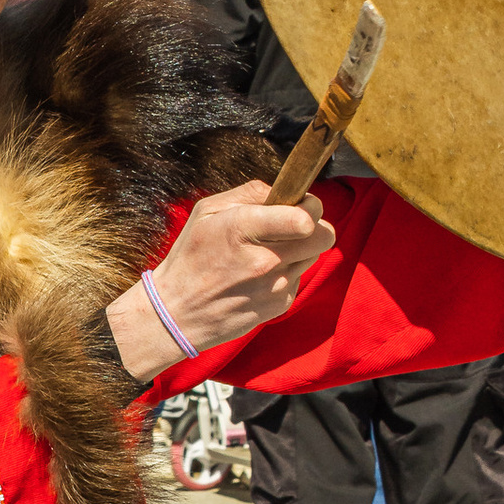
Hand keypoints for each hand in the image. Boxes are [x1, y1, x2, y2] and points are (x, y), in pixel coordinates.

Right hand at [107, 179, 333, 381]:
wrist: (179, 312)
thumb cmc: (192, 255)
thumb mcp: (206, 211)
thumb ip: (249, 193)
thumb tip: (284, 191)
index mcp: (242, 230)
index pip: (304, 219)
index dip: (310, 205)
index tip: (299, 203)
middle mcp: (264, 261)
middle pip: (324, 235)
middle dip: (316, 223)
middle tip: (296, 222)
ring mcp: (275, 286)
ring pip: (315, 253)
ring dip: (301, 246)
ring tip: (269, 248)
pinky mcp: (281, 304)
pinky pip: (299, 275)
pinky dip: (287, 269)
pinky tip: (260, 273)